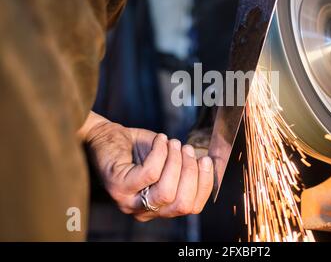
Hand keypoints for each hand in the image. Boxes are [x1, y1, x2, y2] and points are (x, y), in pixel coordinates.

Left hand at [82, 112, 213, 220]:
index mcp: (159, 208)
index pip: (191, 207)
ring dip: (175, 161)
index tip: (207, 161)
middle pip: (181, 204)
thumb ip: (185, 167)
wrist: (107, 136)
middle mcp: (144, 211)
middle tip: (188, 149)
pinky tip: (160, 139)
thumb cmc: (138, 148)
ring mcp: (129, 201)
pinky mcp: (119, 186)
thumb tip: (208, 164)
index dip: (204, 184)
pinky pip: (150, 173)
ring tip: (174, 143)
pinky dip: (160, 152)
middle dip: (191, 173)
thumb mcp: (167, 160)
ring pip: (166, 192)